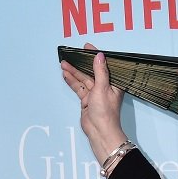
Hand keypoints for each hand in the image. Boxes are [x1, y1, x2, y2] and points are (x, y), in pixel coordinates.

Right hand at [61, 43, 127, 163]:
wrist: (99, 131)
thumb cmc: (106, 113)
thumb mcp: (102, 88)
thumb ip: (100, 72)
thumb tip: (99, 57)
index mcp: (113, 84)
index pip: (104, 66)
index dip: (96, 56)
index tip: (88, 48)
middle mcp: (105, 87)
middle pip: (91, 72)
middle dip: (80, 64)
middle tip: (71, 55)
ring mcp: (95, 94)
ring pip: (83, 79)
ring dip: (74, 72)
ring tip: (64, 64)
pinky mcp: (87, 100)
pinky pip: (79, 88)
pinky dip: (72, 82)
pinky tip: (66, 75)